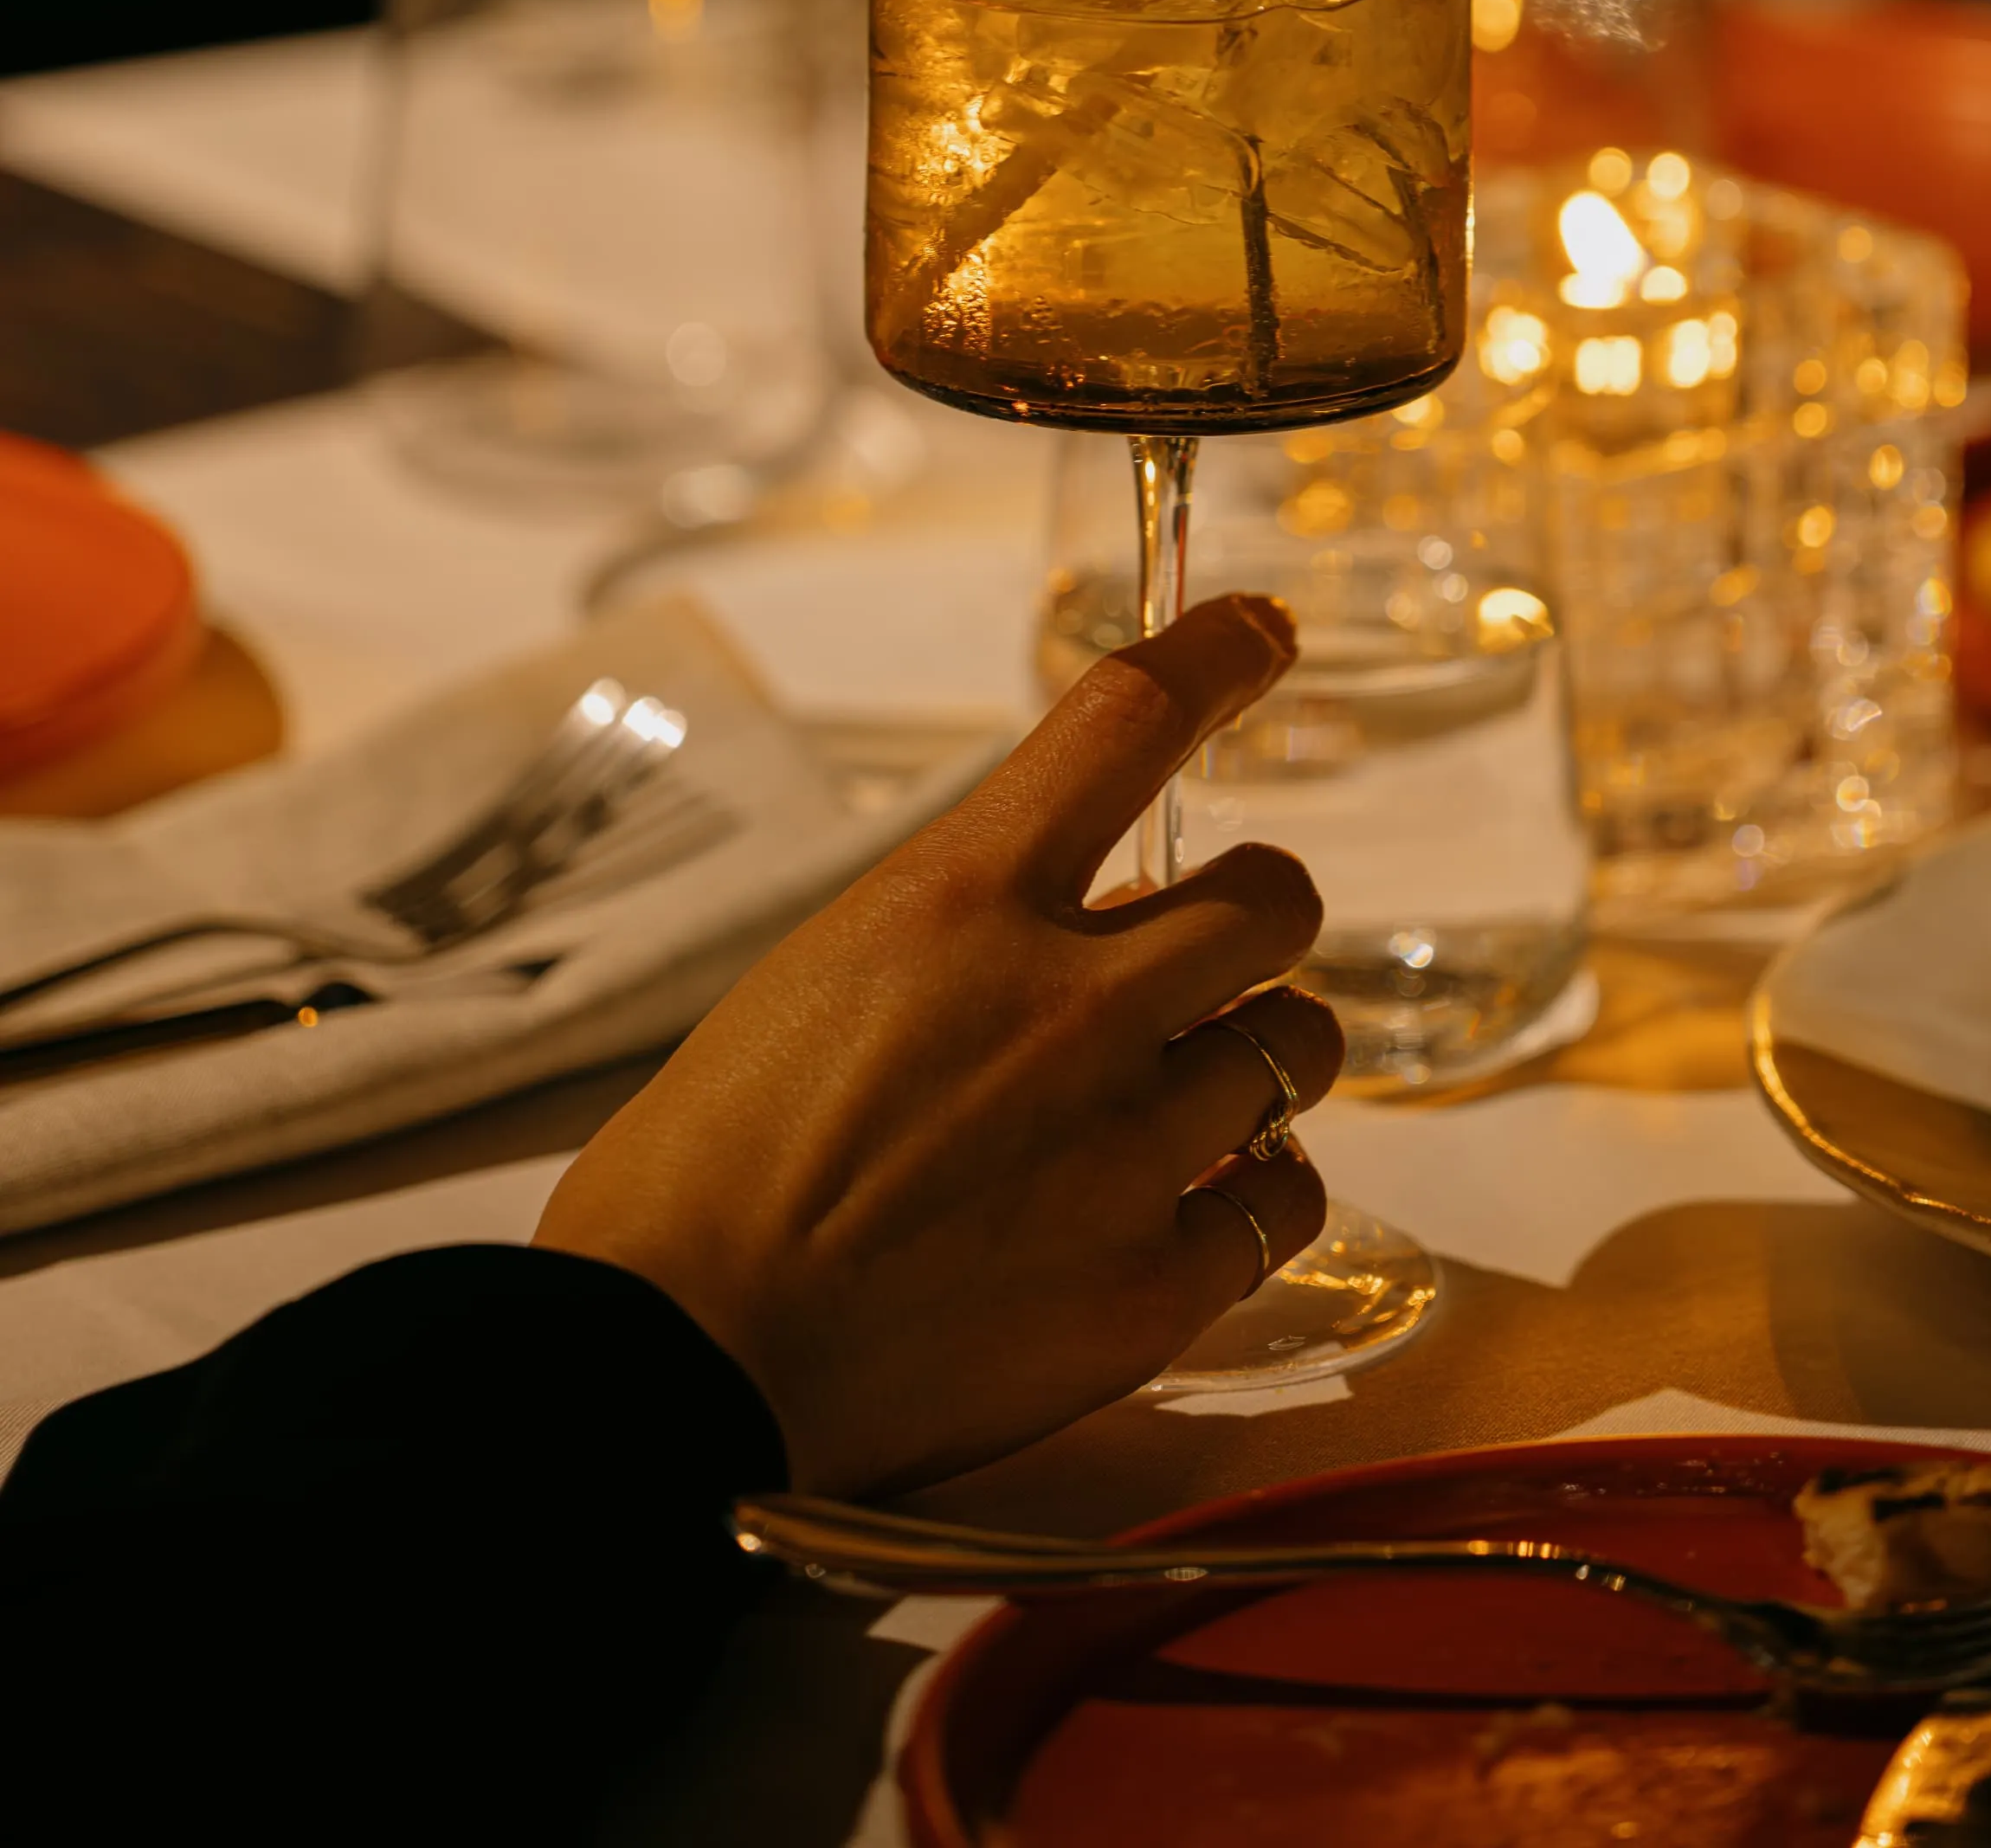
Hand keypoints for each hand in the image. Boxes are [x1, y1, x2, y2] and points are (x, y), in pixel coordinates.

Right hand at [535, 592, 1341, 1492]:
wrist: (675, 1372)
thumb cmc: (695, 1180)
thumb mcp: (815, 980)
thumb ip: (957, 943)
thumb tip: (1062, 948)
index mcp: (959, 899)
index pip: (1129, 718)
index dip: (1218, 657)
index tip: (1266, 634)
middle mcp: (1071, 1000)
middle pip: (1273, 896)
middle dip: (1257, 913)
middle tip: (1213, 957)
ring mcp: (1128, 1144)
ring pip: (1298, 1046)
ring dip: (1255, 1056)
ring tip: (1190, 1100)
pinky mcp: (1152, 1284)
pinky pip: (1284, 1203)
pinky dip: (1253, 1196)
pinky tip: (1198, 1211)